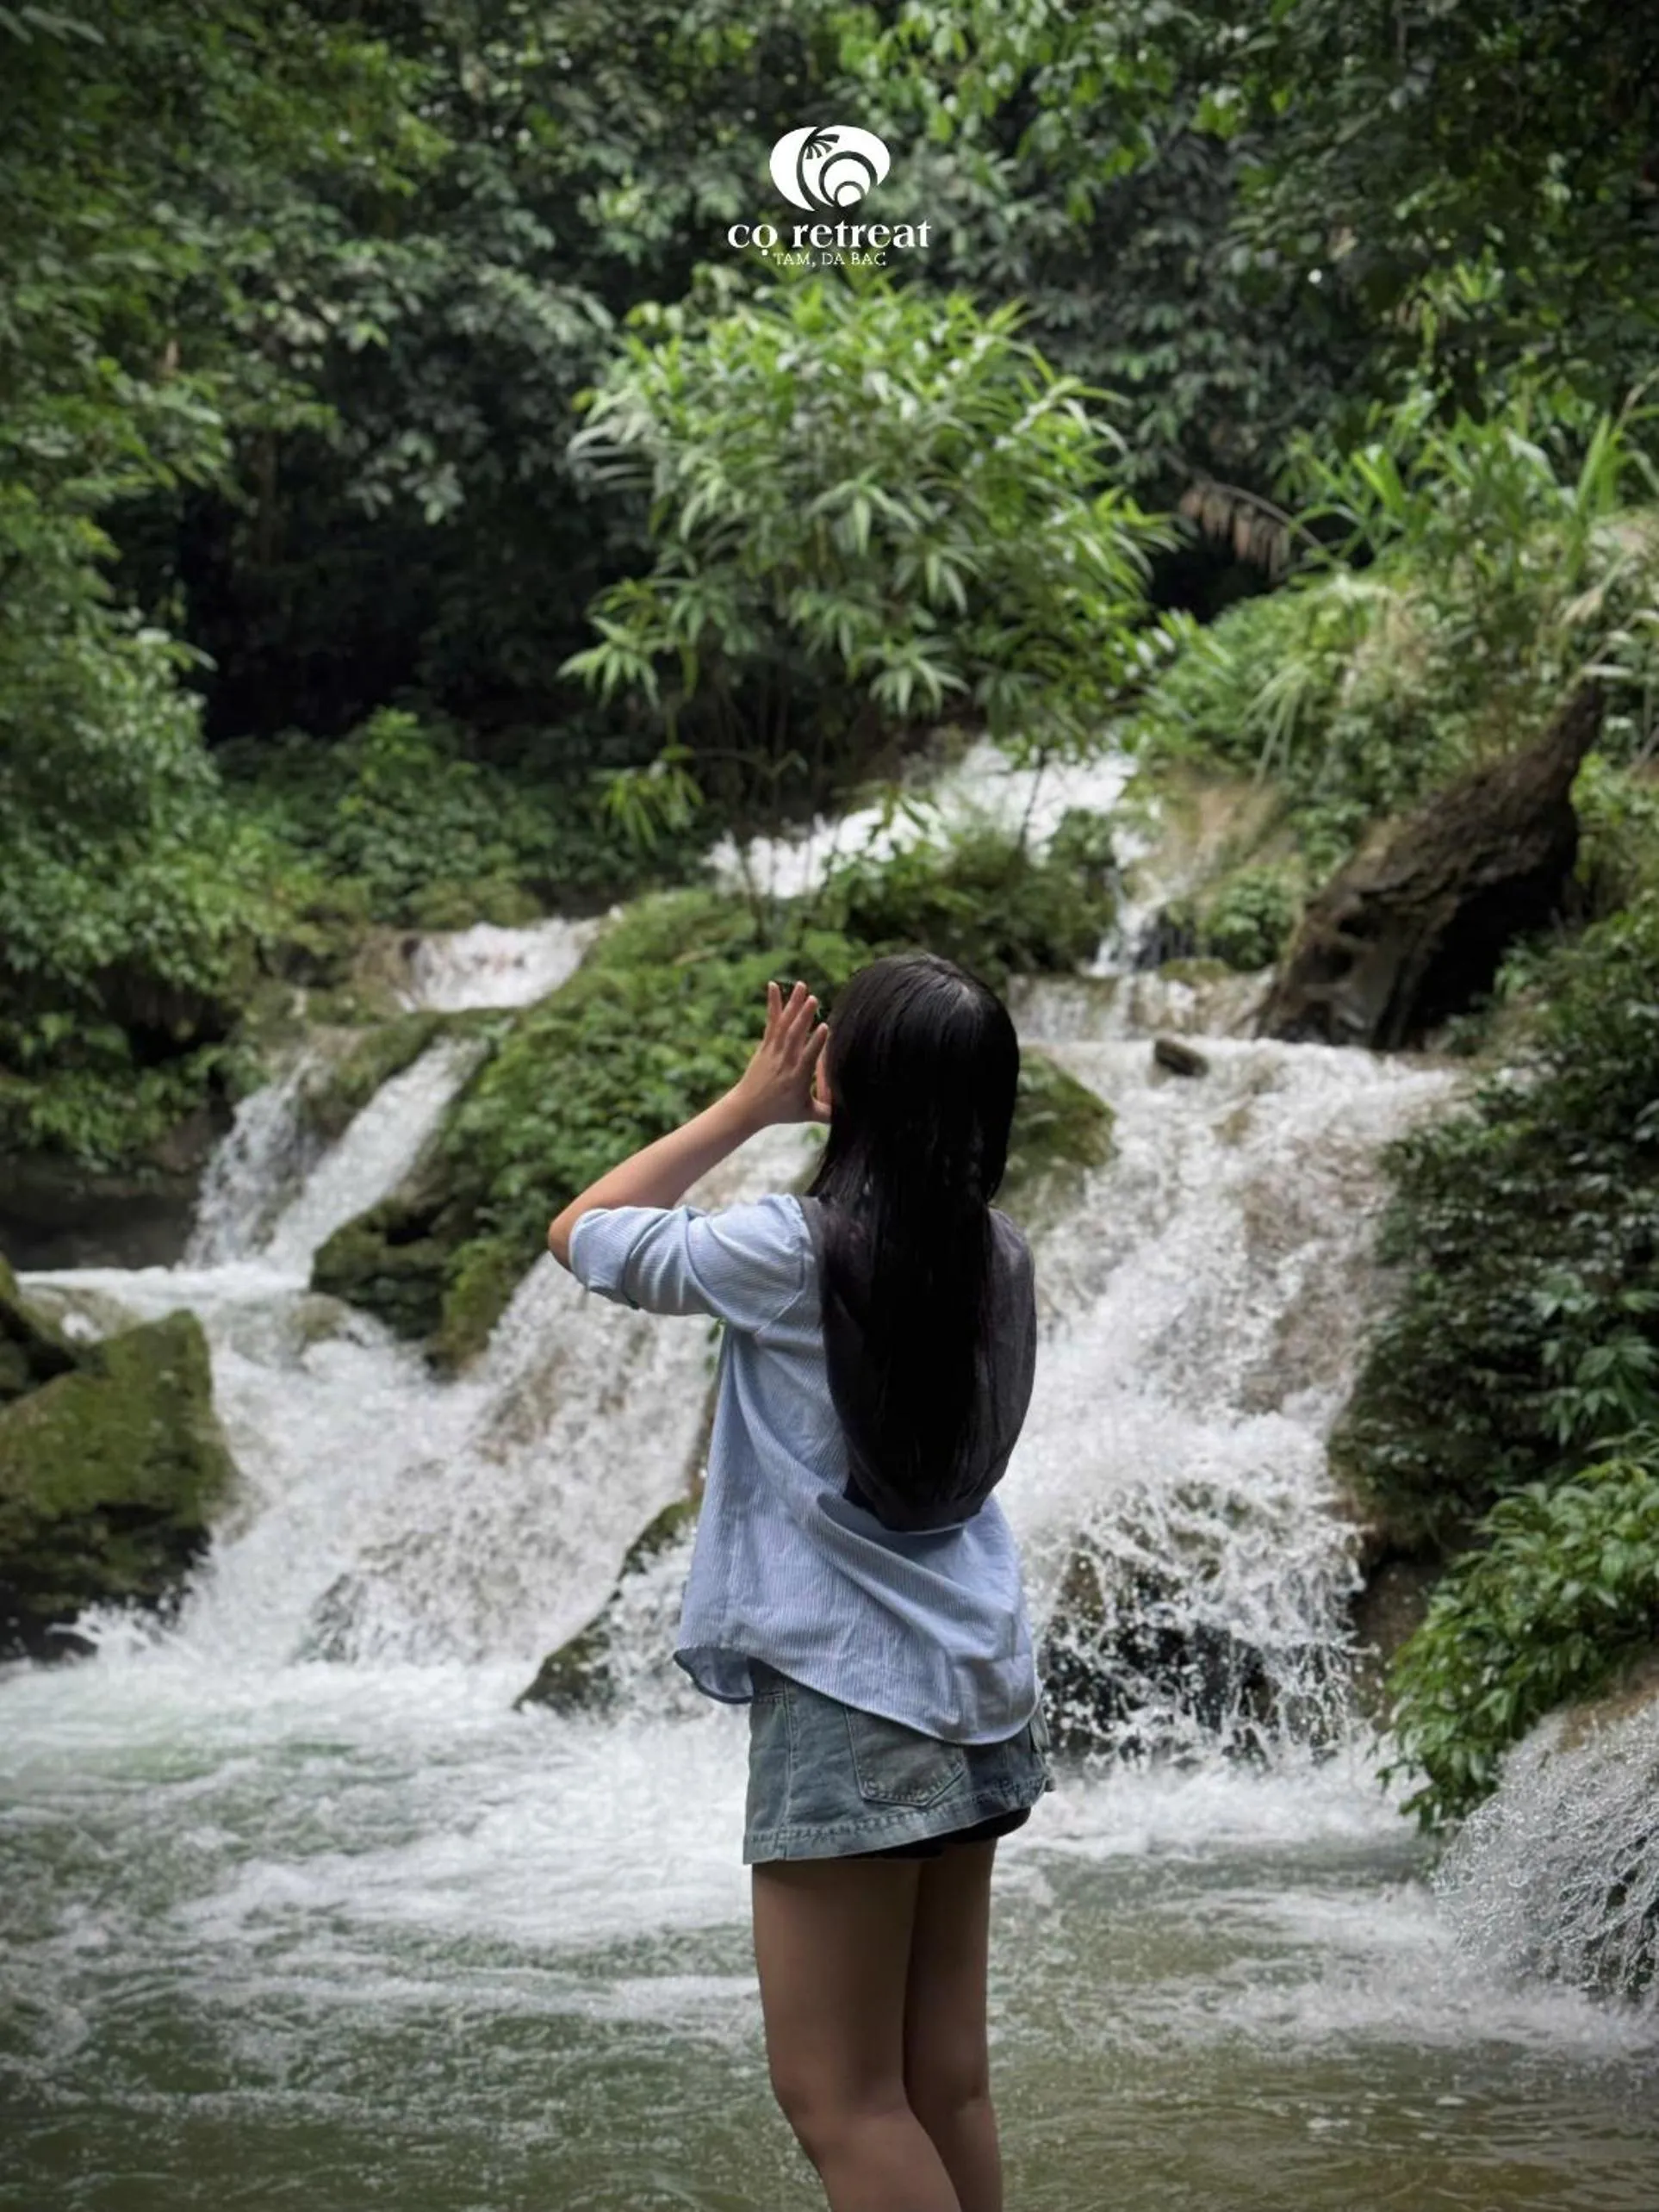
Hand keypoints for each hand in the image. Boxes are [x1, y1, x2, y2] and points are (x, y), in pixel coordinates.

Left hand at [728, 980, 829, 1129]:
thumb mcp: (805, 1114)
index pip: (808, 1057)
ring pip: (784, 1025)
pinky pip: (770, 1022)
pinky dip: (773, 1003)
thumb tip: (853, 1115)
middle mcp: (784, 1062)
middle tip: (813, 998)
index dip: (816, 1043)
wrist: (747, 1108)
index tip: (825, 1027)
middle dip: (804, 1017)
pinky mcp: (765, 1045)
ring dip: (793, 1004)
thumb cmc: (780, 1112)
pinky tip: (773, 985)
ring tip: (802, 985)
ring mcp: (773, 1051)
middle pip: (794, 1036)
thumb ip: (828, 1113)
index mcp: (796, 1078)